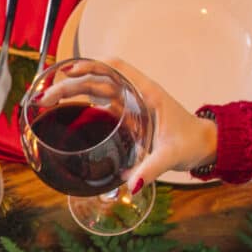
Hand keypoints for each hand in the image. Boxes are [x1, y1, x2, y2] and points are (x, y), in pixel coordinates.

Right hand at [57, 58, 217, 190]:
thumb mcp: (172, 156)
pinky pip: (101, 103)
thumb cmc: (192, 143)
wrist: (205, 144)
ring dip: (72, 91)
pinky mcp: (128, 115)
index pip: (116, 68)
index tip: (68, 71)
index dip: (90, 65)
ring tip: (48, 99)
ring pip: (96, 89)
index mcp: (147, 93)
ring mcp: (131, 103)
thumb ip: (151, 169)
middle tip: (46, 97)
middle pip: (98, 80)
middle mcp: (136, 94)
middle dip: (70, 84)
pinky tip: (66, 109)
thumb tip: (132, 185)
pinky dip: (82, 102)